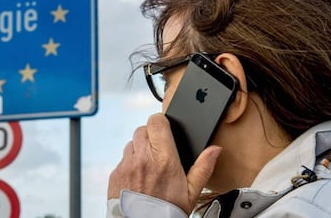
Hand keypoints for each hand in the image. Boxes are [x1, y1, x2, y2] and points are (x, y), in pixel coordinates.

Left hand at [107, 113, 221, 214]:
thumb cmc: (167, 213)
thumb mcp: (192, 192)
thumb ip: (203, 167)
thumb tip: (215, 150)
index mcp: (164, 159)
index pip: (156, 121)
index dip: (161, 123)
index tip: (165, 131)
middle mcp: (143, 159)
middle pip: (142, 129)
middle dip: (151, 137)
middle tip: (158, 152)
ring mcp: (126, 166)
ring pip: (131, 143)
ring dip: (139, 150)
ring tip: (148, 167)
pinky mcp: (115, 174)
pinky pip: (122, 159)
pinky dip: (129, 164)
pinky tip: (138, 177)